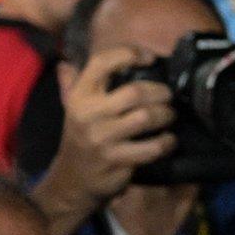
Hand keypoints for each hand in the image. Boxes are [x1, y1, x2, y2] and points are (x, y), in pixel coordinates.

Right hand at [47, 46, 177, 207]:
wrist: (71, 181)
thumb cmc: (78, 137)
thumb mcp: (70, 110)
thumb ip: (70, 84)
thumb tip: (65, 63)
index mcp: (79, 96)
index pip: (101, 63)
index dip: (129, 53)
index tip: (150, 57)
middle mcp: (89, 114)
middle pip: (135, 92)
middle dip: (160, 92)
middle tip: (168, 96)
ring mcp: (102, 139)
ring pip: (146, 118)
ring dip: (166, 115)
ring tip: (170, 115)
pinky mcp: (116, 160)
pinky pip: (151, 148)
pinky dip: (166, 142)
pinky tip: (169, 140)